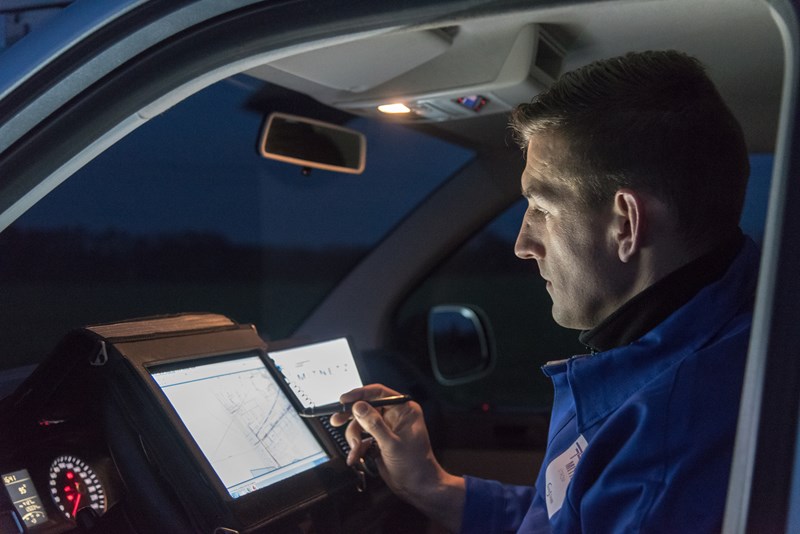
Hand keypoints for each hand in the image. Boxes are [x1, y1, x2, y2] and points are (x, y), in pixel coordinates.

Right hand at [330, 384, 464, 530]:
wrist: (417, 487)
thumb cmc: (414, 465)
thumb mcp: (392, 444)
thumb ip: (374, 424)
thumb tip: (359, 406)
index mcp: (404, 410)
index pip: (379, 393)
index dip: (360, 394)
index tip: (344, 400)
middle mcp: (395, 416)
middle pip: (367, 407)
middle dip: (351, 417)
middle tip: (336, 421)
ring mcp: (386, 428)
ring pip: (361, 424)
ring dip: (354, 437)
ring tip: (354, 450)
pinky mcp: (379, 441)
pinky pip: (362, 438)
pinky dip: (356, 447)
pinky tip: (355, 457)